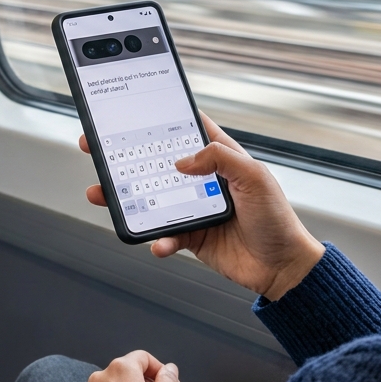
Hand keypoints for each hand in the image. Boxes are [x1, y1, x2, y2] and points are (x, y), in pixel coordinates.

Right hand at [82, 113, 324, 299]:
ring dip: (126, 198)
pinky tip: (159, 243)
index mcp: (221, 157)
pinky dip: (158, 240)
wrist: (283, 268)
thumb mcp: (255, 177)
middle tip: (97, 149)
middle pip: (157, 162)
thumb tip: (182, 161)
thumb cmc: (277, 219)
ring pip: (151, 199)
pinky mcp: (191, 236)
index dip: (159, 119)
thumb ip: (220, 158)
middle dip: (126, 156)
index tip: (130, 113)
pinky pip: (165, 235)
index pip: (185, 129)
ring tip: (102, 195)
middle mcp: (204, 180)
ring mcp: (195, 208)